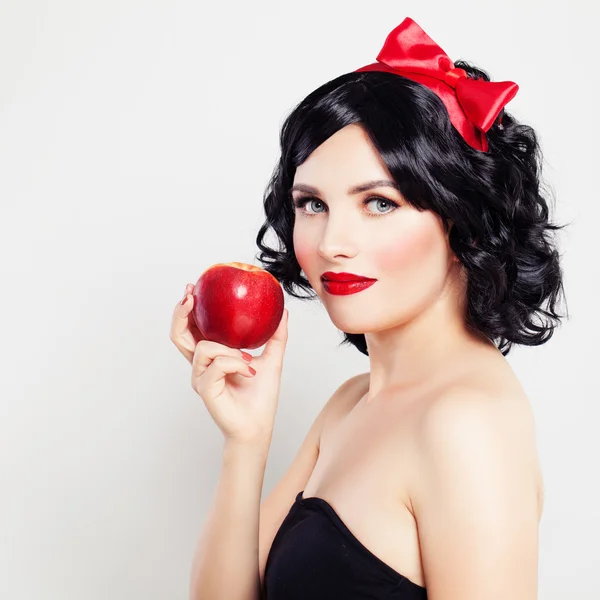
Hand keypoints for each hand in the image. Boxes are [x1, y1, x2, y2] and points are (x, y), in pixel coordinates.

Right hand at [170, 284, 288, 444]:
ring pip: (203, 347)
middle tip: (191, 297)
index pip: (192, 329)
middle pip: (179, 335)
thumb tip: (284, 312)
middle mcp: (201, 366)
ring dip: (228, 348)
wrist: (258, 426)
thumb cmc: (260, 397)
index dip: (187, 309)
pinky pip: (217, 365)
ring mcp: (200, 378)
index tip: (193, 289)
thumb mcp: (272, 359)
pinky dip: (236, 363)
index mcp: (212, 357)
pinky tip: (250, 371)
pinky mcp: (205, 389)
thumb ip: (276, 336)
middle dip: (181, 314)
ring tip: (247, 357)